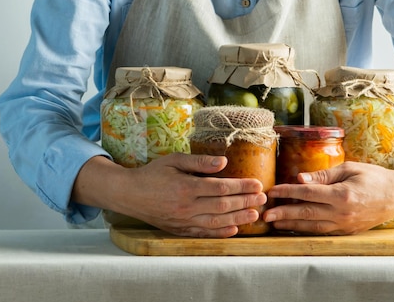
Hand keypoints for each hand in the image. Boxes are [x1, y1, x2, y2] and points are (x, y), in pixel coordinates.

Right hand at [72, 154, 266, 237]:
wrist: (129, 194)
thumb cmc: (153, 173)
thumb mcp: (175, 160)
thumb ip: (200, 162)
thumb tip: (224, 161)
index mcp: (186, 187)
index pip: (221, 188)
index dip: (241, 186)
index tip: (256, 183)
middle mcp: (186, 206)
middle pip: (223, 205)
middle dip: (246, 202)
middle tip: (263, 198)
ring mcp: (183, 221)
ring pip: (216, 221)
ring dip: (238, 218)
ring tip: (255, 214)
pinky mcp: (180, 230)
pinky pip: (204, 233)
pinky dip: (220, 233)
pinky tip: (234, 230)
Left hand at [262, 153, 393, 234]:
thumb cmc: (374, 177)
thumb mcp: (349, 168)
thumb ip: (324, 175)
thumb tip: (300, 179)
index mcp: (343, 194)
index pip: (308, 193)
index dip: (288, 192)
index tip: (272, 191)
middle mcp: (343, 213)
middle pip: (307, 213)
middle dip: (283, 214)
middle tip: (265, 214)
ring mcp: (345, 225)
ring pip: (312, 227)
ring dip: (291, 225)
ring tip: (274, 223)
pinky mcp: (347, 232)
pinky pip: (322, 232)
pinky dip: (306, 230)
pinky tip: (293, 227)